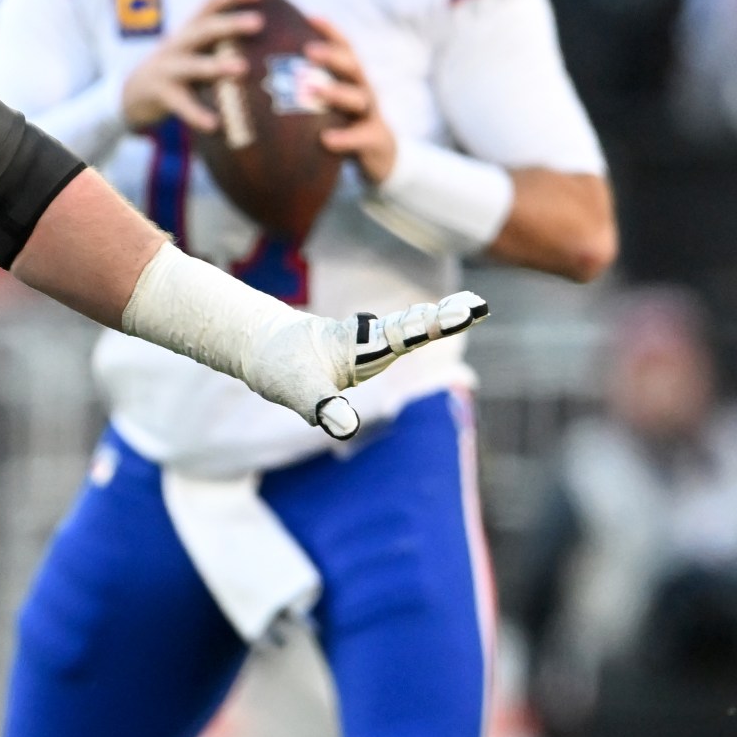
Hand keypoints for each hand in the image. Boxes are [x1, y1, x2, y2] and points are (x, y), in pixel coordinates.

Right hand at [122, 0, 263, 133]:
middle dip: (230, 24)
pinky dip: (197, 114)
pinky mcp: (161, 94)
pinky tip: (214, 124)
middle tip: (258, 22)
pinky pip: (181, 104)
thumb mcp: (195, 52)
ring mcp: (167, 69)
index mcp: (188, 32)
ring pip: (192, 64)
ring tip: (242, 68)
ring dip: (216, 64)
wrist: (131, 94)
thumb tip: (271, 49)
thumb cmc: (178, 72)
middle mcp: (177, 45)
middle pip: (203, 29)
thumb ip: (221, 47)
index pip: (209, 5)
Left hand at [246, 291, 489, 439]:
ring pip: (406, 329)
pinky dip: (419, 329)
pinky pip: (395, 339)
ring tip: (470, 308)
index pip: (403, 333)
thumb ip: (322, 406)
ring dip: (436, 320)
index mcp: (357, 343)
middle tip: (477, 306)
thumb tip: (345, 429)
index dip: (434, 325)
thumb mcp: (296, 389)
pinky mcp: (360, 355)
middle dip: (443, 319)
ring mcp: (365, 345)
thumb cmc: (276, 364)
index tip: (466, 311)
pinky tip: (441, 320)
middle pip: (411, 327)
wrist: (258, 345)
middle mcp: (366, 340)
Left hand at [306, 17, 396, 184]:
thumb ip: (300, 87)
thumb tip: (255, 73)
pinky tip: (326, 140)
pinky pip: (361, 137)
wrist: (376, 154)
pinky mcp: (375, 140)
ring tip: (315, 91)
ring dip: (336, 92)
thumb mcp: (323, 102)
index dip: (330, 32)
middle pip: (352, 66)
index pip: (343, 48)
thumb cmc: (338, 121)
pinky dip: (345, 138)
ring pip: (358, 98)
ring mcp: (370, 114)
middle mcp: (362, 89)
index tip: (310, 18)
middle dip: (332, 56)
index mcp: (349, 77)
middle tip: (309, 50)